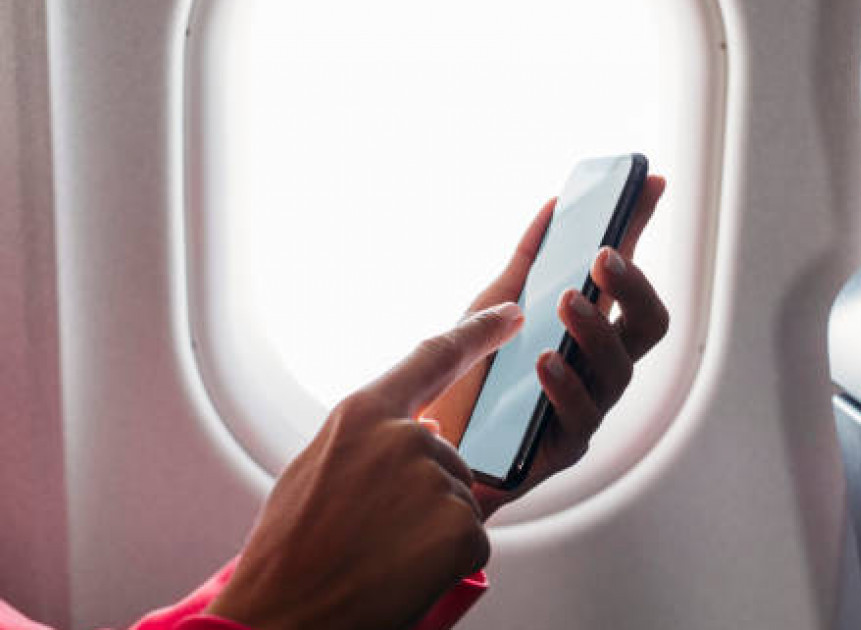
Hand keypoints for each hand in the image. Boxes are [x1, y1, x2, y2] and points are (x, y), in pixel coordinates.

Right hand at [206, 303, 524, 629]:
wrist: (282, 619)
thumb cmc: (289, 551)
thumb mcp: (315, 471)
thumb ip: (373, 439)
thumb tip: (431, 429)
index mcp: (362, 414)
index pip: (434, 357)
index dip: (479, 332)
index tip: (513, 313)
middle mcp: (405, 437)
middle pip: (446, 454)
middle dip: (423, 493)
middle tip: (371, 533)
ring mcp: (436, 480)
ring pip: (458, 500)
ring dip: (431, 530)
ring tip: (379, 555)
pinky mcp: (462, 527)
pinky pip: (470, 538)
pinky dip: (444, 561)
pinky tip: (403, 574)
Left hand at [422, 175, 669, 517]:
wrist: (427, 455)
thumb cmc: (469, 379)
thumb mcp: (490, 309)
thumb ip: (527, 263)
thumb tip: (554, 206)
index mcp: (590, 335)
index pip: (627, 277)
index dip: (642, 231)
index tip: (646, 182)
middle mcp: (598, 372)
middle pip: (648, 327)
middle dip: (633, 287)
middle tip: (602, 256)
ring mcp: (585, 411)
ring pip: (618, 372)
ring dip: (596, 330)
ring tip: (569, 300)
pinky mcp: (560, 453)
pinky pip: (578, 419)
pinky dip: (566, 385)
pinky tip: (546, 360)